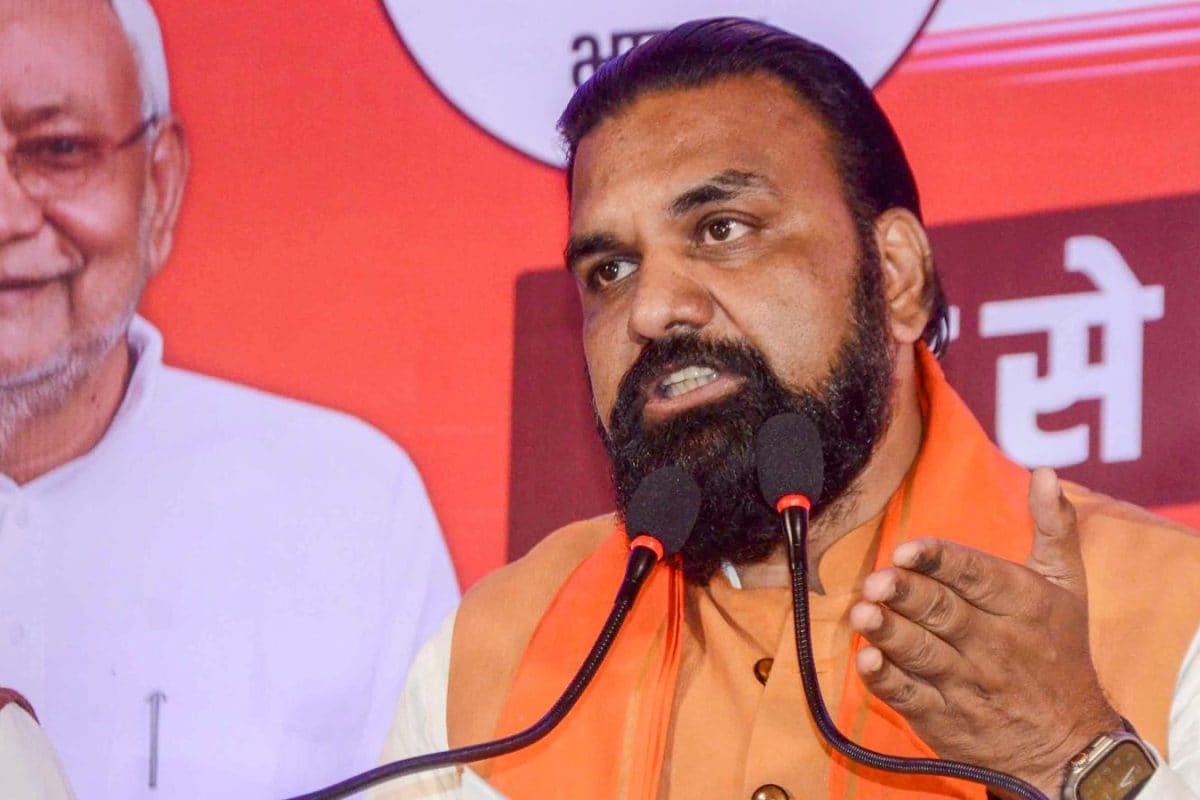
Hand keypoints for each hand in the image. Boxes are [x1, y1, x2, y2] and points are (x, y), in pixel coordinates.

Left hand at [848, 468, 1122, 794]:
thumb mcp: (1068, 587)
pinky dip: (887, 680)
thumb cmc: (1058, 651)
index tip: (907, 550)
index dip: (941, 561)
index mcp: (1022, 604)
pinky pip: (910, 696)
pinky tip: (867, 660)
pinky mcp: (944, 717)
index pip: (976, 576)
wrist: (1068, 744)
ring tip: (862, 613)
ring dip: (890, 633)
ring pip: (922, 653)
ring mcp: (966, 683)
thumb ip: (1054, 528)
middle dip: (908, 595)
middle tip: (877, 580)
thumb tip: (1046, 473)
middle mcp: (994, 644)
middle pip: (944, 613)